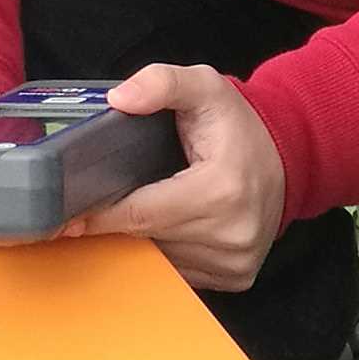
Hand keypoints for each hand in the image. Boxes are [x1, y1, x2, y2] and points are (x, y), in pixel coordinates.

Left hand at [69, 61, 288, 293]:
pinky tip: (171, 227)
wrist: (288, 156)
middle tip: (101, 204)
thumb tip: (120, 98)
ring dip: (145, 239)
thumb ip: (161, 82)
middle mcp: (232, 232)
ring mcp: (235, 260)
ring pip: (161, 259)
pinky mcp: (235, 276)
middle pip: (147, 238)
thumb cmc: (240, 125)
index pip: (141, 213)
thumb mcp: (204, 86)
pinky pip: (181, 272)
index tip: (70, 216)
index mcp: (221, 189)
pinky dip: (168, 251)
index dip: (101, 214)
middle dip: (121, 222)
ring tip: (145, 208)